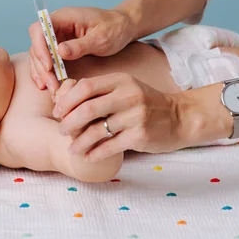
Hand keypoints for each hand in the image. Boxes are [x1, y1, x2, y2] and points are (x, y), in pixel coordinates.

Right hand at [29, 6, 134, 93]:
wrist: (123, 27)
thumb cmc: (115, 28)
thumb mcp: (101, 38)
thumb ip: (81, 45)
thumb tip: (59, 51)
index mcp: (64, 17)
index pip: (39, 29)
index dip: (39, 48)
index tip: (49, 66)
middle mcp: (57, 25)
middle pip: (36, 45)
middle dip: (41, 66)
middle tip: (51, 85)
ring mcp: (57, 36)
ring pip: (39, 54)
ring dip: (42, 72)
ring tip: (52, 89)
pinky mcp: (60, 47)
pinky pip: (47, 60)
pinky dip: (46, 72)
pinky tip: (48, 84)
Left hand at [52, 73, 188, 161]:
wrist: (180, 117)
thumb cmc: (146, 103)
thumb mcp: (126, 88)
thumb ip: (101, 91)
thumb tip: (66, 100)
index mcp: (120, 80)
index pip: (85, 87)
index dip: (67, 100)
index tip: (58, 111)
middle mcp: (128, 96)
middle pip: (87, 109)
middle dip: (69, 122)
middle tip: (61, 130)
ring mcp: (135, 116)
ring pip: (97, 131)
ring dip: (79, 142)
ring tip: (72, 148)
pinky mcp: (140, 136)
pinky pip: (110, 147)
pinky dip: (95, 153)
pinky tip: (87, 157)